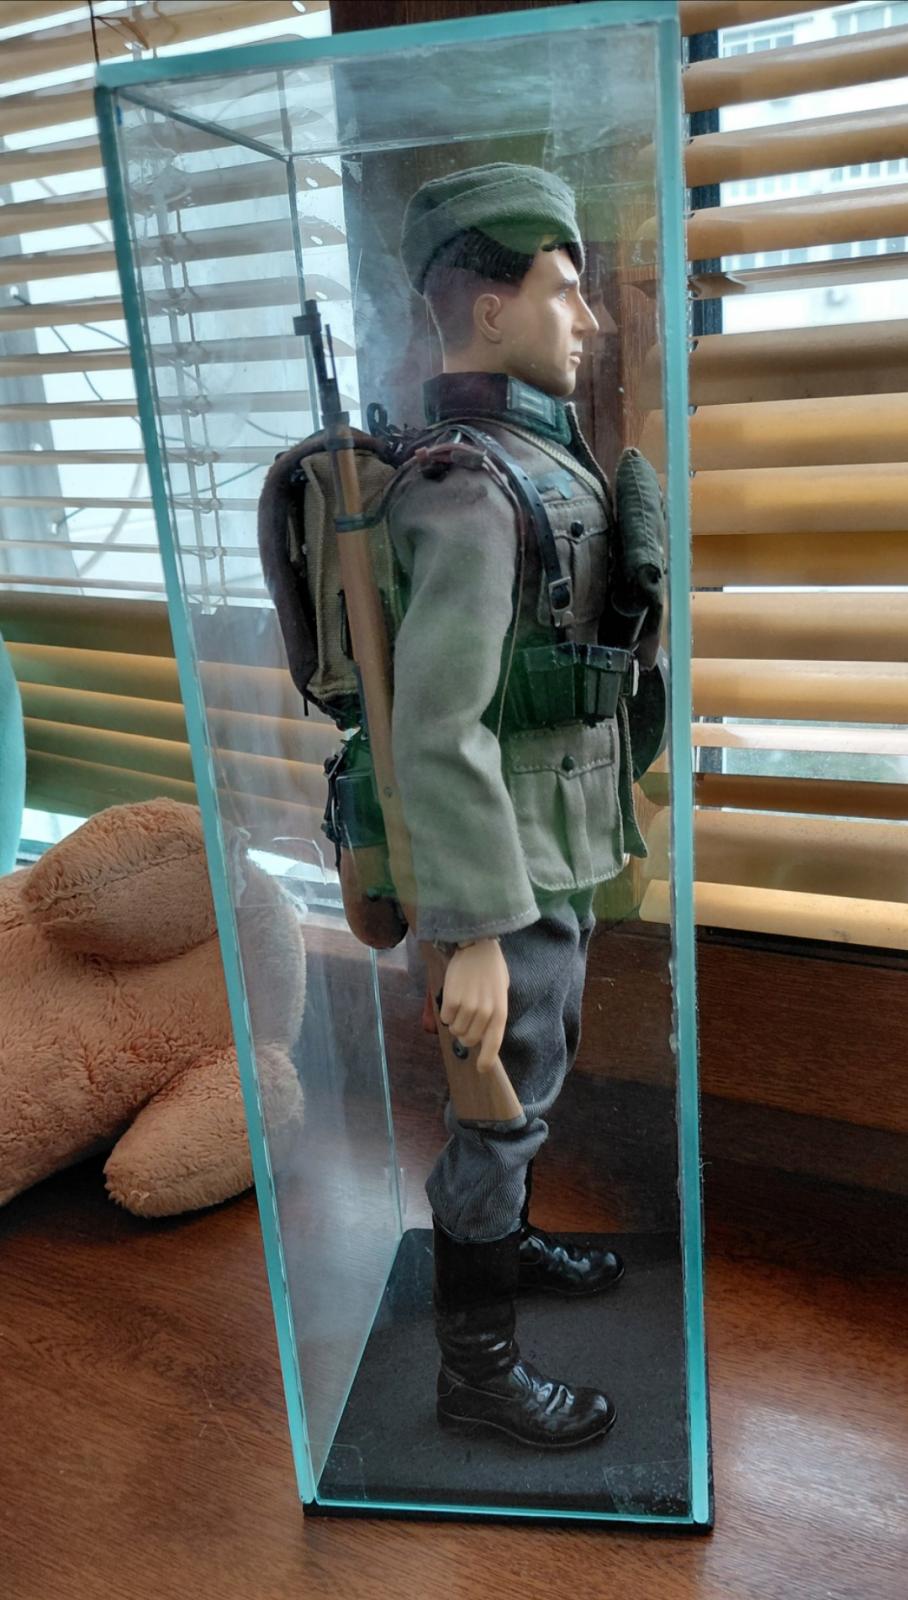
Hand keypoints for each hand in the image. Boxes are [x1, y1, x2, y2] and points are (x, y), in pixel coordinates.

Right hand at [440, 939, 509, 1072]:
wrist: (477, 947)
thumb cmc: (491, 969)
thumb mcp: (500, 993)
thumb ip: (493, 1013)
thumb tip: (483, 1033)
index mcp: (500, 1012)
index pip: (493, 1044)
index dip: (486, 1060)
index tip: (481, 1069)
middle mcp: (485, 1013)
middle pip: (469, 1040)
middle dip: (465, 1035)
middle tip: (465, 1021)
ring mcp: (468, 1007)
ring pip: (455, 1030)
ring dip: (455, 1022)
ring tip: (460, 1005)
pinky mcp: (452, 1000)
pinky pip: (445, 1018)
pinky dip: (446, 1012)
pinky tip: (453, 998)